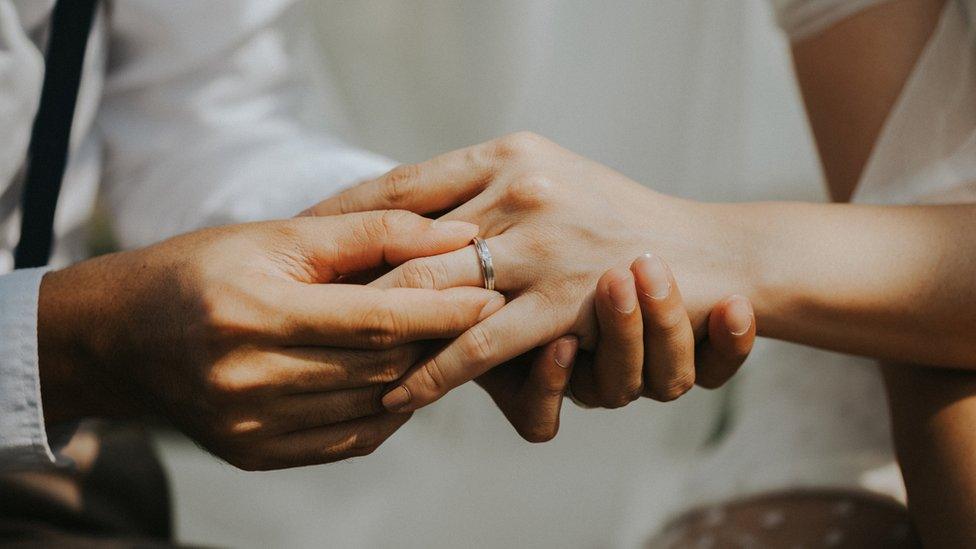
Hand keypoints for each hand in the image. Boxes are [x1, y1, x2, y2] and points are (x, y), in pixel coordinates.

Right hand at [37, 211, 502, 469]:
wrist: (122, 336)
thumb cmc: (203, 268)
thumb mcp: (279, 234)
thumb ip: (372, 232)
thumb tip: (458, 234)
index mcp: (252, 312)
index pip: (375, 319)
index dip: (442, 307)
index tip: (492, 290)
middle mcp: (248, 378)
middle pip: (381, 365)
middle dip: (441, 338)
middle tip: (481, 312)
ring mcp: (250, 426)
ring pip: (374, 403)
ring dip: (420, 373)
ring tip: (446, 340)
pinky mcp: (256, 454)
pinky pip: (351, 437)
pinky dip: (389, 407)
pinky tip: (401, 377)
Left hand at [305, 132, 747, 412]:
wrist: (707, 252)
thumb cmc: (616, 217)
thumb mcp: (547, 176)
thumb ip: (481, 189)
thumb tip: (404, 210)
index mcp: (509, 151)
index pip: (404, 182)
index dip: (344, 212)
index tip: (296, 236)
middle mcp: (521, 187)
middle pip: (405, 237)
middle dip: (345, 275)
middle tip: (290, 302)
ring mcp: (543, 242)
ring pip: (435, 290)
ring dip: (379, 328)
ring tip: (330, 355)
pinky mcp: (564, 299)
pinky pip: (482, 342)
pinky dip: (435, 372)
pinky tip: (400, 395)